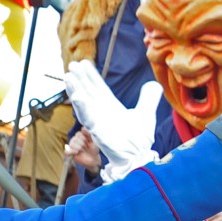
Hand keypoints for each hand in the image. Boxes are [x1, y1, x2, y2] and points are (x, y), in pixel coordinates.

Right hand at [64, 61, 160, 181]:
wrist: (139, 156)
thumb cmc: (139, 139)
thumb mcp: (146, 113)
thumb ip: (149, 98)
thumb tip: (154, 84)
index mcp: (111, 107)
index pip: (99, 88)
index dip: (91, 76)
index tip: (85, 63)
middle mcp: (102, 113)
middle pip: (88, 92)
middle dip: (80, 79)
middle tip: (73, 64)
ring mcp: (98, 121)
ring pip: (83, 103)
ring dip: (75, 90)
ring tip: (68, 77)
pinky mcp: (97, 131)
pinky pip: (87, 117)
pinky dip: (81, 106)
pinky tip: (76, 95)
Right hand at [64, 129, 102, 175]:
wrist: (94, 159)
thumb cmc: (93, 149)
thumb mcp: (93, 141)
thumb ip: (88, 134)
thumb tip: (82, 128)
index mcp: (79, 136)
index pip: (78, 134)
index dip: (85, 138)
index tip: (89, 142)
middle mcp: (74, 140)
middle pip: (75, 139)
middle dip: (83, 143)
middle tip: (87, 147)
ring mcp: (71, 147)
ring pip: (72, 144)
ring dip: (80, 148)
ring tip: (83, 151)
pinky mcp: (70, 154)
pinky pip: (67, 151)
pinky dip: (72, 151)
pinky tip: (77, 152)